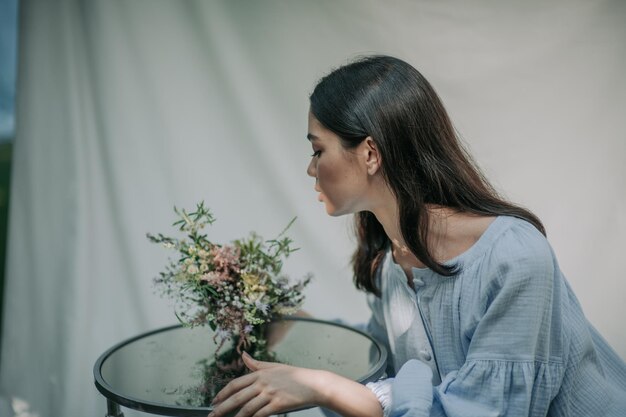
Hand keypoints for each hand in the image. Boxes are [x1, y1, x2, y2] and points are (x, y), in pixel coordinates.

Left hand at [209, 352, 325, 416]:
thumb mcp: (275, 366)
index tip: (214, 401)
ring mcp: (270, 393)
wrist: (314, 384)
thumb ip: (257, 364)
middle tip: (212, 415)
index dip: (223, 393)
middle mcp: (263, 382)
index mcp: (260, 373)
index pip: (236, 384)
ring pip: (247, 408)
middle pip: (237, 397)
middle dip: (222, 407)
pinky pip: (260, 414)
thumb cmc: (295, 376)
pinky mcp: (278, 404)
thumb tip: (243, 355)